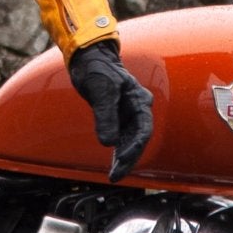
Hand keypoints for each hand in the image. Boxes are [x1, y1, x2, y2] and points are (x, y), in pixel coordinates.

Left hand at [66, 40, 153, 182]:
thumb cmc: (97, 68)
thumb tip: (109, 142)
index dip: (134, 148)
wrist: (88, 57)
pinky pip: (120, 136)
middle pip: (138, 139)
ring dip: (123, 157)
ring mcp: (127, 112)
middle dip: (128, 159)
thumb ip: (105, 116)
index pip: (143, 130)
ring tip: (113, 175)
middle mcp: (137, 108)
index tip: (121, 160)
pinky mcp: (116, 115)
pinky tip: (112, 162)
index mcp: (139, 100)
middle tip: (116, 175)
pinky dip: (116, 150)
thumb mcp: (102, 91)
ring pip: (130, 140)